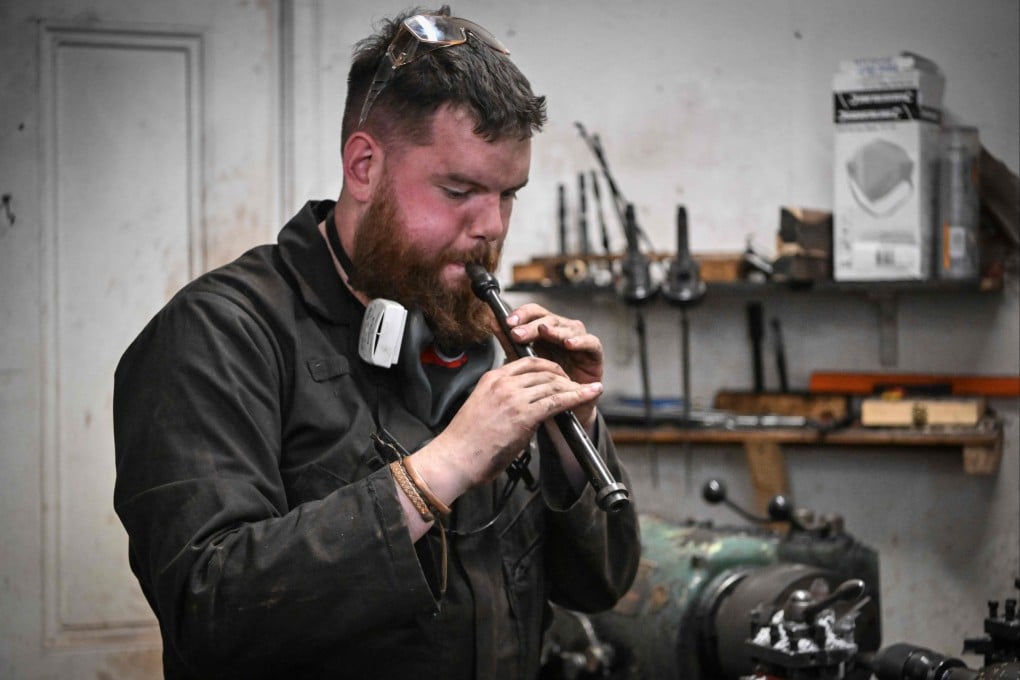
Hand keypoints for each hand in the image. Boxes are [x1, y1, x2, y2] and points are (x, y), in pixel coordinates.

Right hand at [415, 355, 603, 496]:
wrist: (455, 459)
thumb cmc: (466, 442)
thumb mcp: (482, 408)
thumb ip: (503, 401)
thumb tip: (524, 406)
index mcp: (492, 379)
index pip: (527, 362)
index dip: (548, 366)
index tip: (559, 374)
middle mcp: (503, 383)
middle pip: (543, 369)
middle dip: (564, 376)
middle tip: (577, 385)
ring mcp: (513, 398)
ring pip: (553, 384)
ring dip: (574, 386)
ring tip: (589, 390)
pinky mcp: (523, 415)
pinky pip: (557, 401)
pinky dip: (577, 396)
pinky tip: (589, 394)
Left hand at [499, 303, 603, 427]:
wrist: (562, 417)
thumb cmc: (542, 390)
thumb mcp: (523, 365)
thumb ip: (511, 343)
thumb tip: (494, 323)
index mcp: (544, 333)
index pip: (534, 313)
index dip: (522, 315)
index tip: (508, 323)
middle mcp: (562, 334)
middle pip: (550, 319)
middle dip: (533, 324)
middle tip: (519, 332)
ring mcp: (579, 343)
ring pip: (570, 327)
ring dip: (556, 329)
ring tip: (543, 331)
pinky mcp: (594, 356)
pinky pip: (591, 343)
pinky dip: (581, 341)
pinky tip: (568, 344)